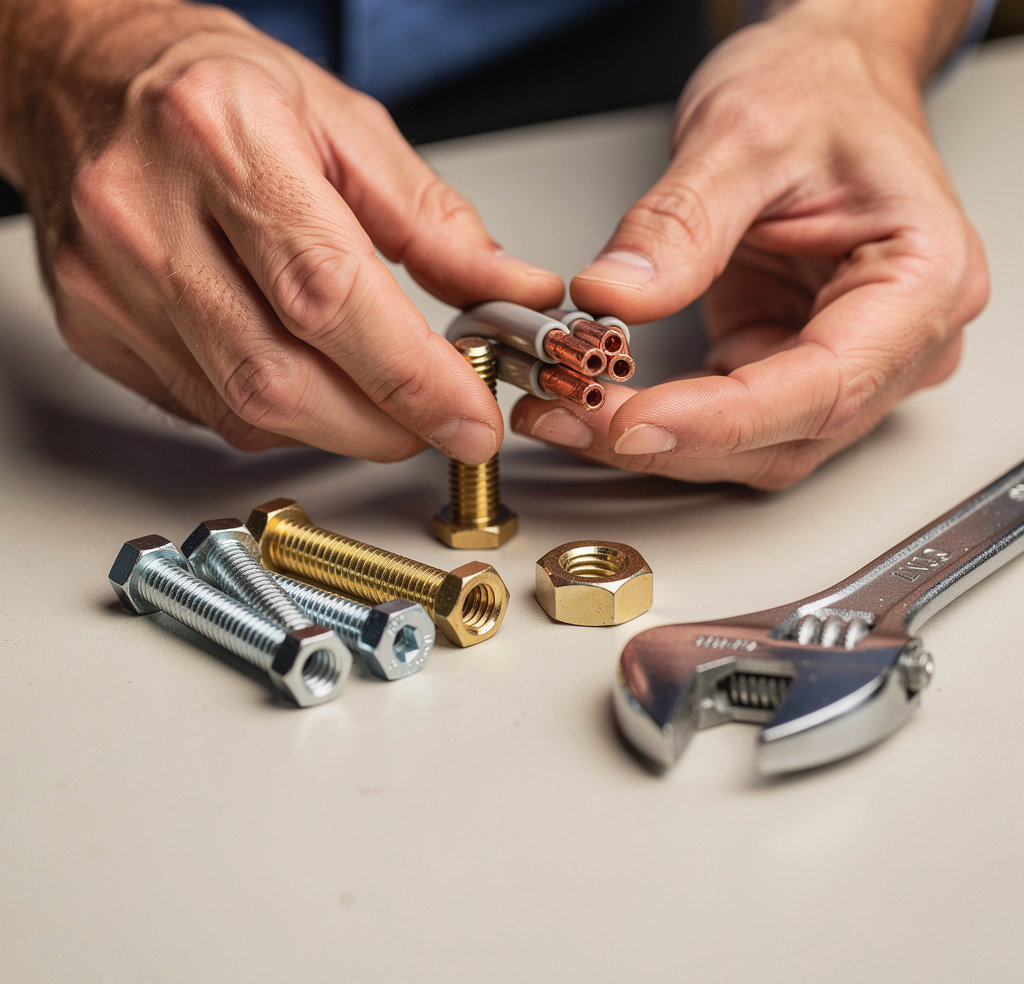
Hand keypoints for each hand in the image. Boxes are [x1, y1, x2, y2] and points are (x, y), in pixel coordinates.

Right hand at [2, 2, 561, 460]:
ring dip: (338, 428)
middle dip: (383, 426)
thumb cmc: (213, 88)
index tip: (468, 418)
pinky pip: (210, 411)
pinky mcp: (95, 329)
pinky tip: (308, 379)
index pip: (329, 294)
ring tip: (380, 397)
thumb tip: (508, 292)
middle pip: (283, 377)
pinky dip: (281, 415)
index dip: (410, 378)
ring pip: (247, 410)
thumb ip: (433, 223)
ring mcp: (109, 281)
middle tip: (437, 421)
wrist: (82, 78)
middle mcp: (147, 214)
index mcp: (223, 140)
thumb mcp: (345, 124)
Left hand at [511, 5, 988, 487]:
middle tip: (572, 415)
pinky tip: (603, 403)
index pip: (826, 384)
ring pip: (754, 448)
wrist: (823, 79)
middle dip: (672, 441)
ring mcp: (851, 364)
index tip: (632, 423)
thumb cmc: (816, 91)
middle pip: (787, 435)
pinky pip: (729, 424)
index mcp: (924, 277)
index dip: (722, 419)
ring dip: (658, 446)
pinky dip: (663, 422)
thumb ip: (679, 225)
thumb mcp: (741, 135)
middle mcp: (902, 340)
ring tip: (570, 412)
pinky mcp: (793, 368)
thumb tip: (616, 298)